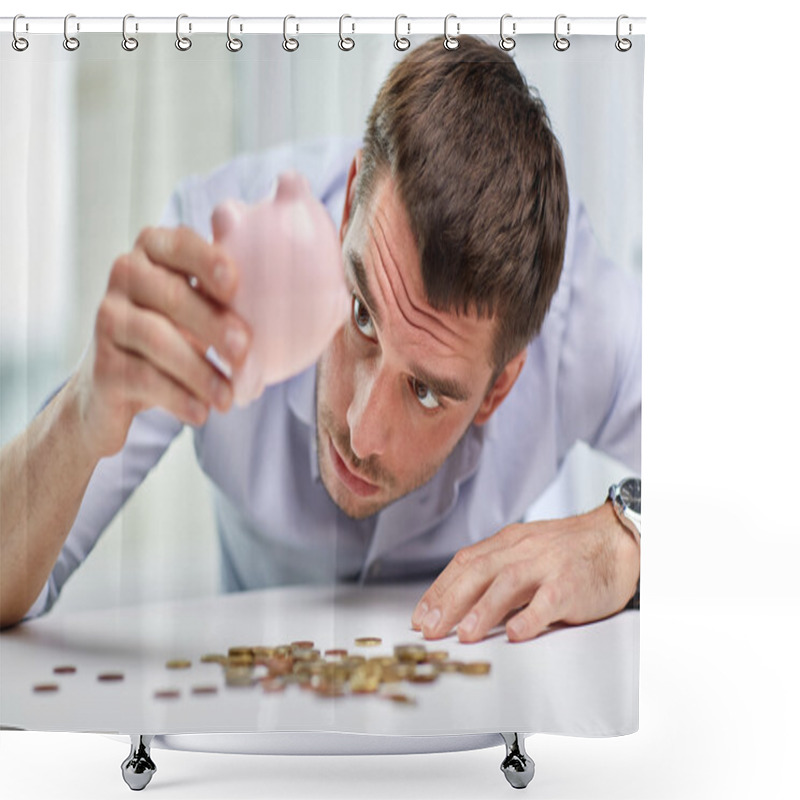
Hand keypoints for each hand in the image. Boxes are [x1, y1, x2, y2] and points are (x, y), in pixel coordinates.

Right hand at [68, 225, 250, 459]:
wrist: (117, 387)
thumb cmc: (175, 334)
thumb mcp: (201, 305)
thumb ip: (224, 284)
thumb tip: (264, 260)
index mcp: (154, 252)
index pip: (180, 244)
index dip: (206, 260)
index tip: (234, 286)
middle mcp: (124, 277)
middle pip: (171, 295)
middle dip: (213, 324)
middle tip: (244, 352)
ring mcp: (107, 319)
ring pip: (157, 339)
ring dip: (199, 371)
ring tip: (228, 398)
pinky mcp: (101, 364)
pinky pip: (143, 377)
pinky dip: (178, 397)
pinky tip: (201, 413)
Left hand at [410, 501, 639, 642]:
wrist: (615, 538)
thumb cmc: (568, 551)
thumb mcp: (526, 550)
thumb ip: (496, 570)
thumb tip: (459, 601)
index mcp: (508, 542)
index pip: (465, 562)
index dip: (439, 589)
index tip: (420, 615)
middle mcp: (523, 549)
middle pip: (478, 571)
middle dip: (449, 601)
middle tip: (429, 628)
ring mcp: (547, 565)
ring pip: (508, 583)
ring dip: (482, 609)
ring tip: (464, 634)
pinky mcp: (571, 583)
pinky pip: (548, 600)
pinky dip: (529, 618)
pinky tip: (514, 634)